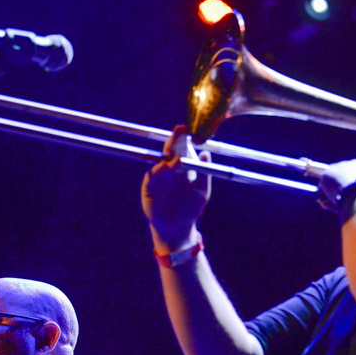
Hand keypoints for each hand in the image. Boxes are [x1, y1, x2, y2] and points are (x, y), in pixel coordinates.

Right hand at [141, 125, 211, 251]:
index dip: (184, 136)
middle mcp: (169, 168)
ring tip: (179, 156)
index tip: (188, 127)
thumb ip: (205, 173)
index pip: (182, 146)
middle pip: (170, 149)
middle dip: (174, 140)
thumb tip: (206, 153)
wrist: (177, 227)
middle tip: (180, 131)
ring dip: (168, 157)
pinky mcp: (149, 188)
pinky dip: (159, 172)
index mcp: (182, 165)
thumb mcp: (202, 191)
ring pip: (161, 162)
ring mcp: (158, 177)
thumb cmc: (190, 208)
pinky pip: (152, 177)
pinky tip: (165, 168)